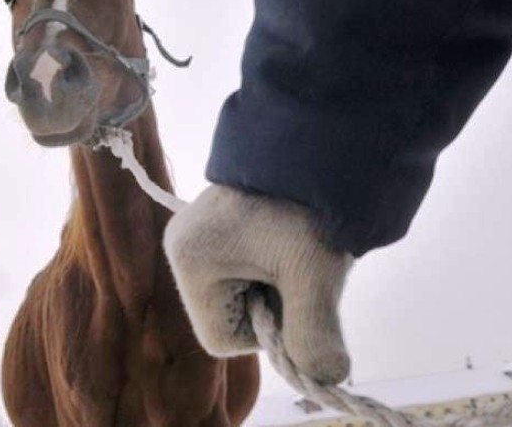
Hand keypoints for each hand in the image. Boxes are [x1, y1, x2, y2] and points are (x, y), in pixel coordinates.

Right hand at [163, 184, 353, 383]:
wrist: (322, 135)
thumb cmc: (310, 201)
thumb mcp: (316, 273)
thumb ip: (315, 334)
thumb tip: (329, 376)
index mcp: (190, 261)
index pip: (224, 340)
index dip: (268, 332)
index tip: (299, 293)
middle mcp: (183, 246)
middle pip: (231, 315)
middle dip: (275, 304)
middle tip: (306, 265)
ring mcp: (198, 230)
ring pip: (241, 291)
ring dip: (279, 282)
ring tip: (302, 246)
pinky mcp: (218, 219)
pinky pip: (245, 264)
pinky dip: (276, 262)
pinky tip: (295, 236)